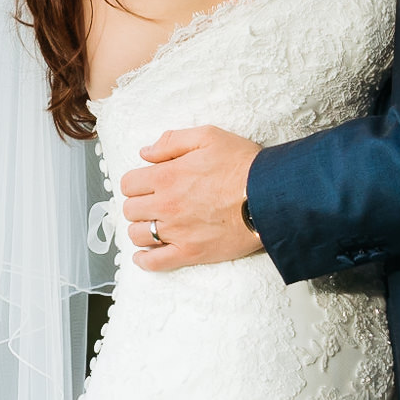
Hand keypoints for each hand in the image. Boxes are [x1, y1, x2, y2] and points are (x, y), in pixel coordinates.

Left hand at [117, 127, 264, 271]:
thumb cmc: (242, 164)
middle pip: (130, 209)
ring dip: (141, 228)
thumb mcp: (208, 136)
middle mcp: (166, 205)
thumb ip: (172, 141)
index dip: (137, 181)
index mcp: (167, 176)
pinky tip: (145, 254)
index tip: (148, 183)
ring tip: (154, 223)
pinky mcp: (190, 253)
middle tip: (154, 202)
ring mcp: (177, 232)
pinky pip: (155, 262)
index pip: (129, 183)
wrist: (270, 196)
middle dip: (139, 203)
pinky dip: (145, 260)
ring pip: (138, 235)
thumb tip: (145, 152)